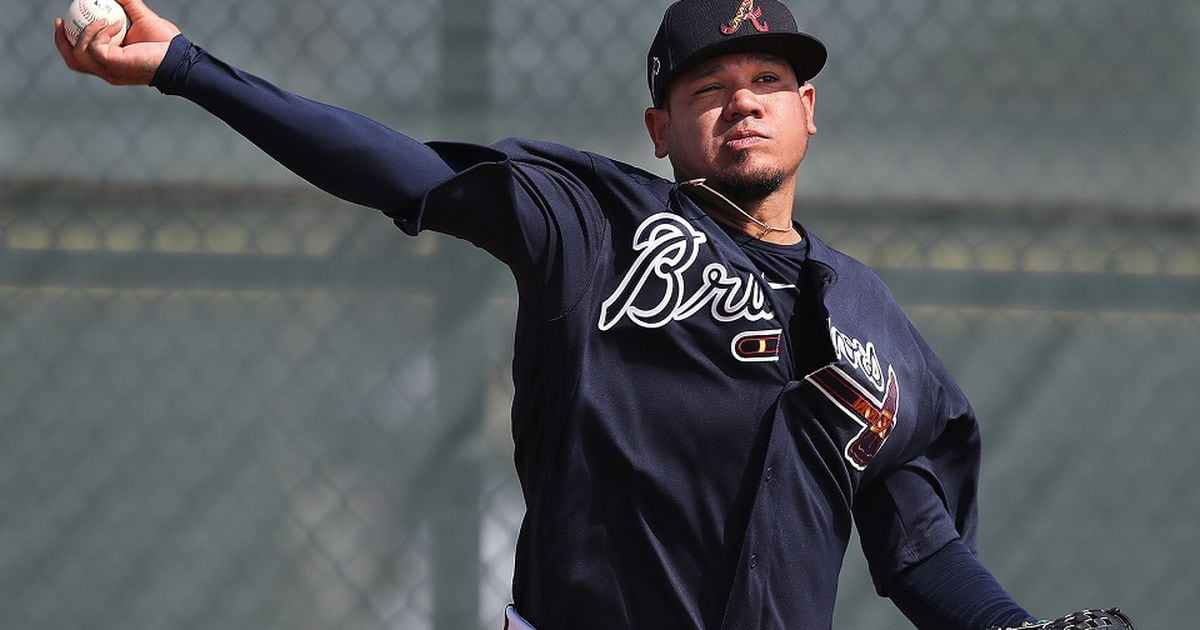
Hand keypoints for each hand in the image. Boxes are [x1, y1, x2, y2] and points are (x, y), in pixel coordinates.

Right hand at [54, 0, 181, 85]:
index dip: (66, 40)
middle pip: (73, 61)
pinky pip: (94, 47)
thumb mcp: (141, 18)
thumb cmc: (165, 42)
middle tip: (60, 21)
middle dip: (61, 41)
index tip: (62, 20)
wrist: (179, 55)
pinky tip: (114, 24)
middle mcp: (107, 70)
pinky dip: (99, 32)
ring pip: (79, 54)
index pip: (81, 56)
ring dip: (85, 32)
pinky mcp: (114, 66)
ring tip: (101, 18)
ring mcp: (110, 70)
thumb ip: (127, 4)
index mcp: (110, 61)